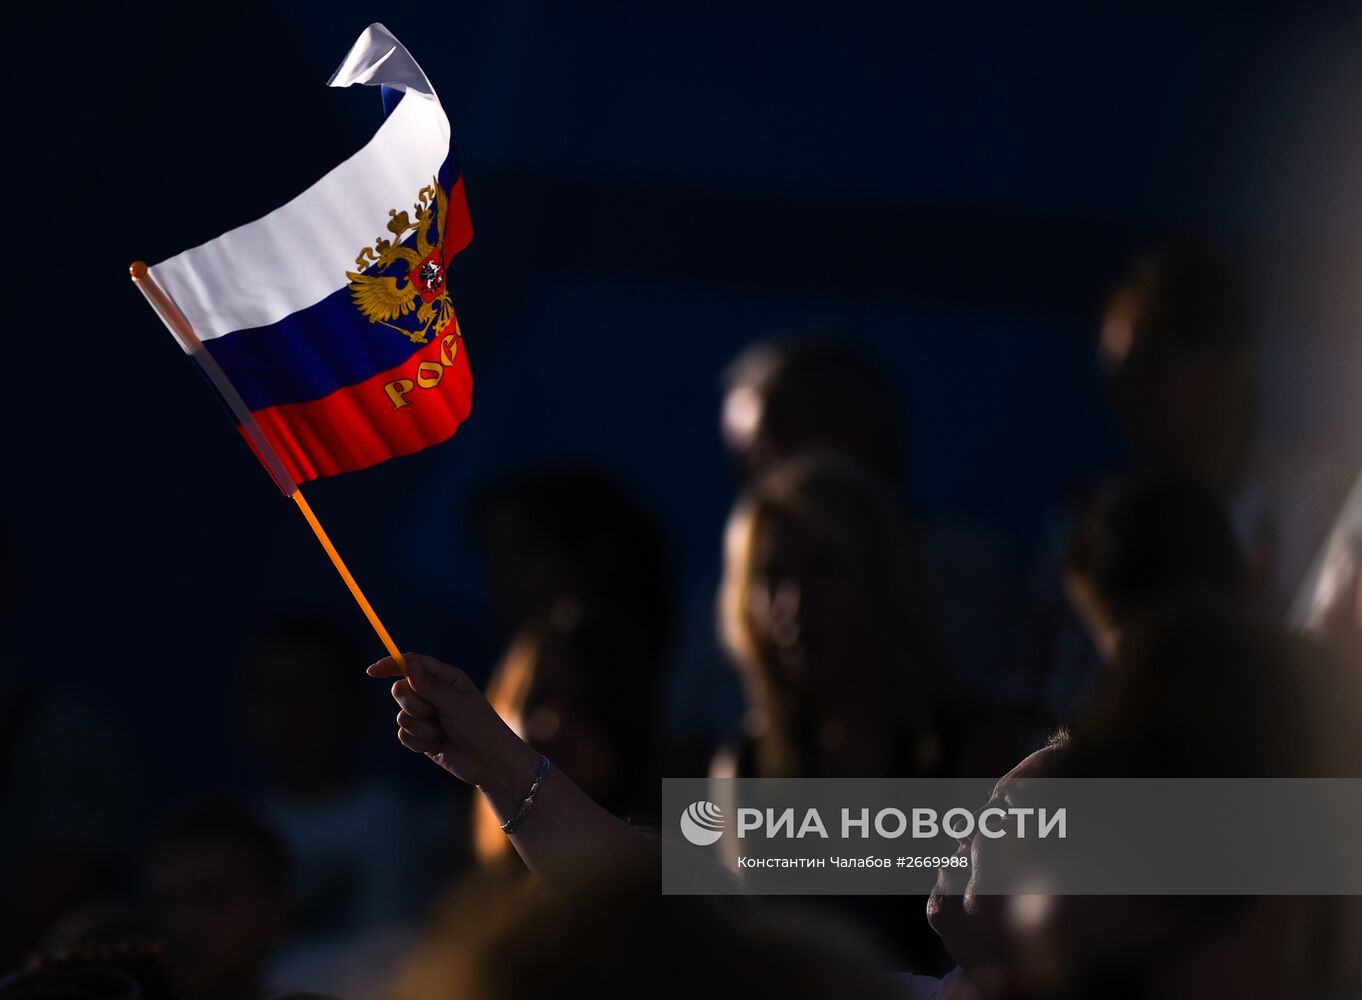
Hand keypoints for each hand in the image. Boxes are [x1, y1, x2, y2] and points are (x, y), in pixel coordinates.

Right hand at [367, 653, 540, 816]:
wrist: (489, 763)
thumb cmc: (480, 728)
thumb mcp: (456, 704)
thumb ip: (430, 687)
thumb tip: (410, 665)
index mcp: (447, 678)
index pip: (413, 664)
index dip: (391, 665)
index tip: (372, 671)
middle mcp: (435, 694)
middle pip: (401, 690)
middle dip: (414, 704)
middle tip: (434, 713)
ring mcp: (427, 716)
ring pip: (401, 715)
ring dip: (420, 727)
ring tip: (441, 733)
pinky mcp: (422, 735)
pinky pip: (403, 734)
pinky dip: (418, 741)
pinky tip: (436, 745)